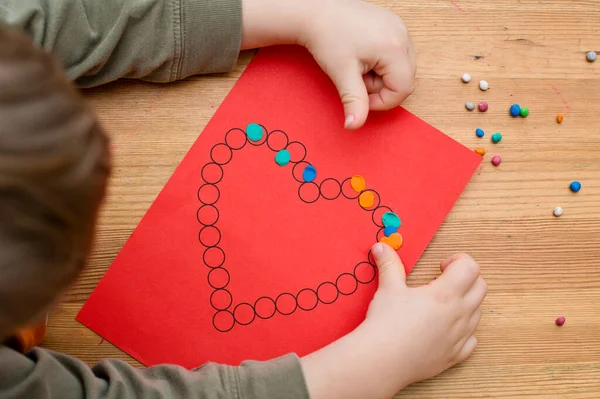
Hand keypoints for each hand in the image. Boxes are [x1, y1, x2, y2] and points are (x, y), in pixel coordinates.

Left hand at [241, 0, 415, 129]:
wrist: (316, 12)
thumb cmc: (327, 38)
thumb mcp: (342, 74)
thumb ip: (354, 102)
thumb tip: (354, 126)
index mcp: (394, 48)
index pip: (402, 89)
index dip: (382, 101)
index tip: (360, 96)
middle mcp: (402, 35)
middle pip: (405, 79)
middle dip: (381, 86)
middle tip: (357, 78)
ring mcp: (399, 27)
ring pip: (401, 67)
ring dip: (381, 74)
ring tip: (359, 65)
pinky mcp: (393, 24)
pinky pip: (396, 53)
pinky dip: (381, 61)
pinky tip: (362, 55)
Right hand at [301, 244, 485, 398]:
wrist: (383, 359)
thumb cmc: (387, 324)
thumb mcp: (388, 288)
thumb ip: (389, 264)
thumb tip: (381, 247)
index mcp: (445, 294)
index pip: (470, 268)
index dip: (458, 261)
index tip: (442, 266)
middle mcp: (459, 314)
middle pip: (480, 287)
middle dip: (466, 278)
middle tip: (442, 281)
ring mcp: (460, 337)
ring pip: (478, 313)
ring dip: (465, 303)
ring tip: (440, 304)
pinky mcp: (454, 356)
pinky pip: (472, 340)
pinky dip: (464, 331)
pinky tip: (445, 329)